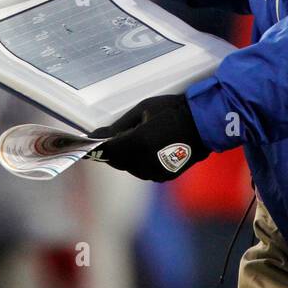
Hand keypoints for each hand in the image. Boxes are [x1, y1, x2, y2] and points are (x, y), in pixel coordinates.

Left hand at [88, 94, 210, 181]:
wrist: (205, 124)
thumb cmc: (173, 110)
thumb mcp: (143, 110)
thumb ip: (118, 127)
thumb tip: (96, 136)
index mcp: (138, 143)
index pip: (106, 151)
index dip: (93, 149)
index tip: (82, 147)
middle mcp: (144, 163)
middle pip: (116, 161)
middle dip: (112, 150)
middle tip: (109, 138)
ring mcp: (154, 173)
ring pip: (129, 167)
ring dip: (126, 157)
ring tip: (135, 139)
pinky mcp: (163, 177)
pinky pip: (142, 171)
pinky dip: (139, 161)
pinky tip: (147, 148)